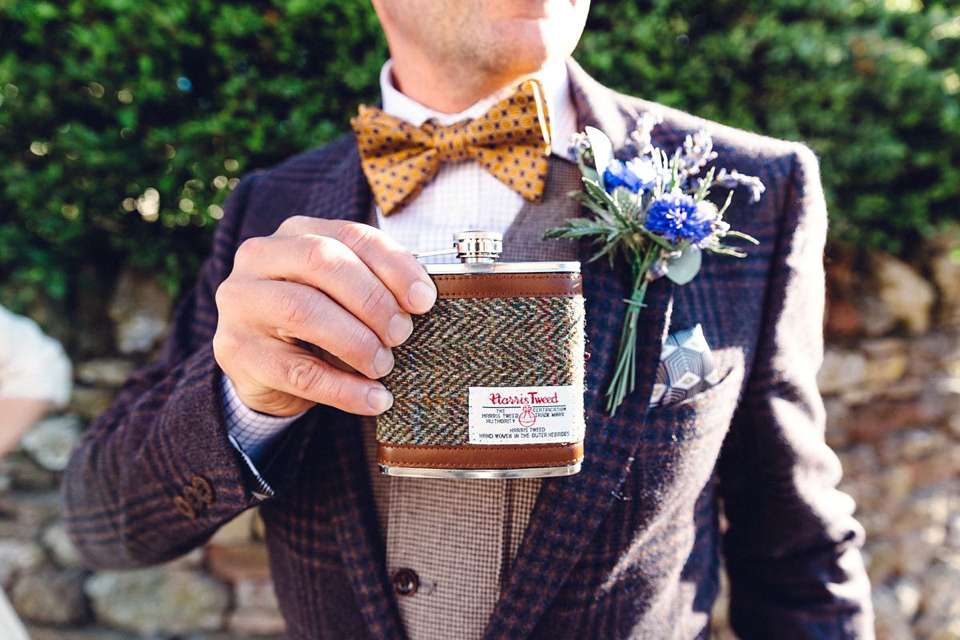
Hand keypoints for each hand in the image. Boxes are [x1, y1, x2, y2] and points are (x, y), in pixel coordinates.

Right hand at [213, 218, 435, 416]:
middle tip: (402, 333)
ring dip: (356, 341)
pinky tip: (374, 399)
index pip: (351, 235)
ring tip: (384, 365)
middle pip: (322, 262)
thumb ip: (377, 286)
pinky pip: (298, 372)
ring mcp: (241, 303)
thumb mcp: (344, 296)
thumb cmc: (316, 323)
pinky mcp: (236, 351)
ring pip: (303, 311)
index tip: (424, 300)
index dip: (394, 265)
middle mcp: (259, 258)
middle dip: (373, 300)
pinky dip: (344, 389)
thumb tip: (422, 298)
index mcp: (295, 233)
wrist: (264, 370)